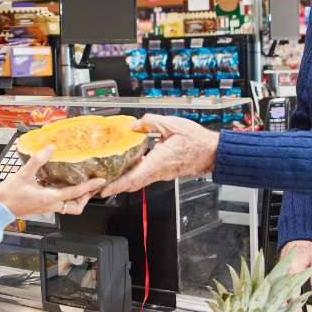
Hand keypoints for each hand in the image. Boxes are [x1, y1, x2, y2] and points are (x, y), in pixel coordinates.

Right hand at [0, 146, 106, 216]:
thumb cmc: (8, 196)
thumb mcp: (22, 175)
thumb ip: (37, 160)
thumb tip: (49, 148)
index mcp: (49, 198)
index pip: (75, 193)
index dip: (89, 186)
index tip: (100, 181)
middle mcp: (51, 205)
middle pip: (76, 206)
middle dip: (87, 197)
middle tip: (93, 187)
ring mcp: (47, 207)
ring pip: (69, 207)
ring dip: (78, 198)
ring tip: (83, 186)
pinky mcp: (43, 207)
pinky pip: (61, 204)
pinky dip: (67, 197)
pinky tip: (64, 186)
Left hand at [100, 114, 219, 196]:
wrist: (212, 152)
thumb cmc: (197, 141)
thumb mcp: (173, 124)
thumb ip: (151, 122)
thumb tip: (134, 124)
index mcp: (158, 161)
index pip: (133, 178)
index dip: (117, 185)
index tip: (104, 190)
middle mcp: (159, 172)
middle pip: (132, 184)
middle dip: (115, 187)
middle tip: (99, 187)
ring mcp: (162, 174)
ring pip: (139, 182)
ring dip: (123, 182)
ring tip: (109, 178)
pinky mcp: (165, 172)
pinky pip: (146, 177)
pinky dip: (133, 176)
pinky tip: (128, 167)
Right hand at [281, 240, 311, 311]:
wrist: (296, 239)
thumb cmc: (307, 250)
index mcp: (293, 273)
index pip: (293, 297)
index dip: (295, 311)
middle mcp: (282, 275)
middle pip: (282, 299)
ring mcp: (278, 276)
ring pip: (277, 296)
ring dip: (281, 308)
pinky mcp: (277, 276)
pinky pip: (276, 291)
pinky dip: (278, 300)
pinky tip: (281, 308)